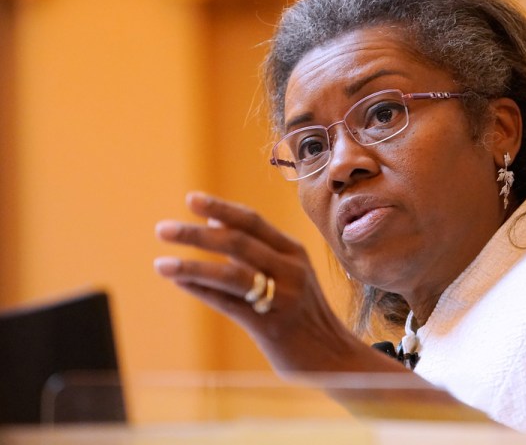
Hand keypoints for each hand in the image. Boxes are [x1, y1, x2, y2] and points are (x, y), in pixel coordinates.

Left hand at [153, 192, 489, 421]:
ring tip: (161, 263)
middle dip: (196, 235)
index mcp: (294, 252)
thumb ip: (255, 249)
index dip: (221, 207)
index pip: (253, 221)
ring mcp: (283, 297)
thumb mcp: (289, 273)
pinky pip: (229, 304)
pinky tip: (180, 283)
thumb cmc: (302, 312)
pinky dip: (202, 291)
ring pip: (231, 274)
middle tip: (162, 229)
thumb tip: (212, 220)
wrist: (333, 357)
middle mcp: (291, 269)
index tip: (190, 198)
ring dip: (192, 266)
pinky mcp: (272, 326)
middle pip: (237, 243)